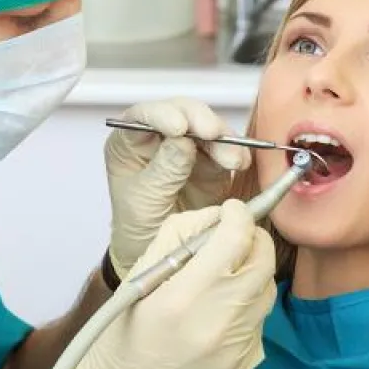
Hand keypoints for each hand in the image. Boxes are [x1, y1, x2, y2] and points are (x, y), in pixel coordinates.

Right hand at [64, 200, 276, 368]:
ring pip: (265, 290)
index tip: (233, 211)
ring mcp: (236, 349)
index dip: (238, 216)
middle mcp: (217, 324)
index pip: (235, 239)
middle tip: (234, 238)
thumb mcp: (141, 276)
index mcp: (183, 297)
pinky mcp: (246, 366)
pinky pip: (258, 322)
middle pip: (263, 261)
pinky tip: (216, 317)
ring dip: (248, 276)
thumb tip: (218, 216)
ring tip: (218, 282)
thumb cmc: (124, 333)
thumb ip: (180, 237)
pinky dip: (243, 309)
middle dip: (252, 240)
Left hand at [105, 98, 250, 278]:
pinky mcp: (211, 162)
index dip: (162, 114)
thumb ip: (163, 171)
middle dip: (199, 120)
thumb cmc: (139, 227)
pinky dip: (236, 154)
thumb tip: (183, 140)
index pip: (142, 116)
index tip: (179, 126)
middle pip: (181, 113)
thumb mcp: (144, 201)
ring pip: (208, 128)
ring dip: (223, 140)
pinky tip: (239, 163)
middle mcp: (159, 138)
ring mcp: (188, 148)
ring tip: (233, 160)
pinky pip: (226, 150)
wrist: (160, 255)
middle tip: (212, 133)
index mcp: (129, 142)